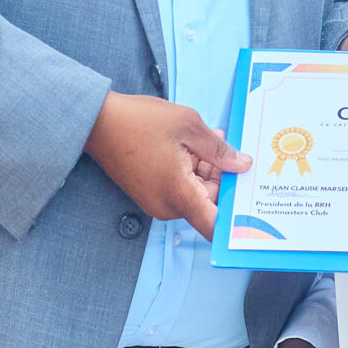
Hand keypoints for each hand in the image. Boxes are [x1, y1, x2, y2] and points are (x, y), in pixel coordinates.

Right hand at [83, 91, 250, 239]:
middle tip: (230, 148)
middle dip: (223, 177)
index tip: (252, 206)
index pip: (215, 226)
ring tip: (208, 138)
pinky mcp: (149, 193)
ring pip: (195, 192)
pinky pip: (180, 187)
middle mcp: (167, 206)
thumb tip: (243, 165)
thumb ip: (219, 150)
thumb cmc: (139, 121)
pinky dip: (190, 169)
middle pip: (208, 203)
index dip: (236, 221)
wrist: (96, 121)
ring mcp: (156, 201)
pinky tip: (194, 145)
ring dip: (206, 169)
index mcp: (179, 195)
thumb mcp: (188, 126)